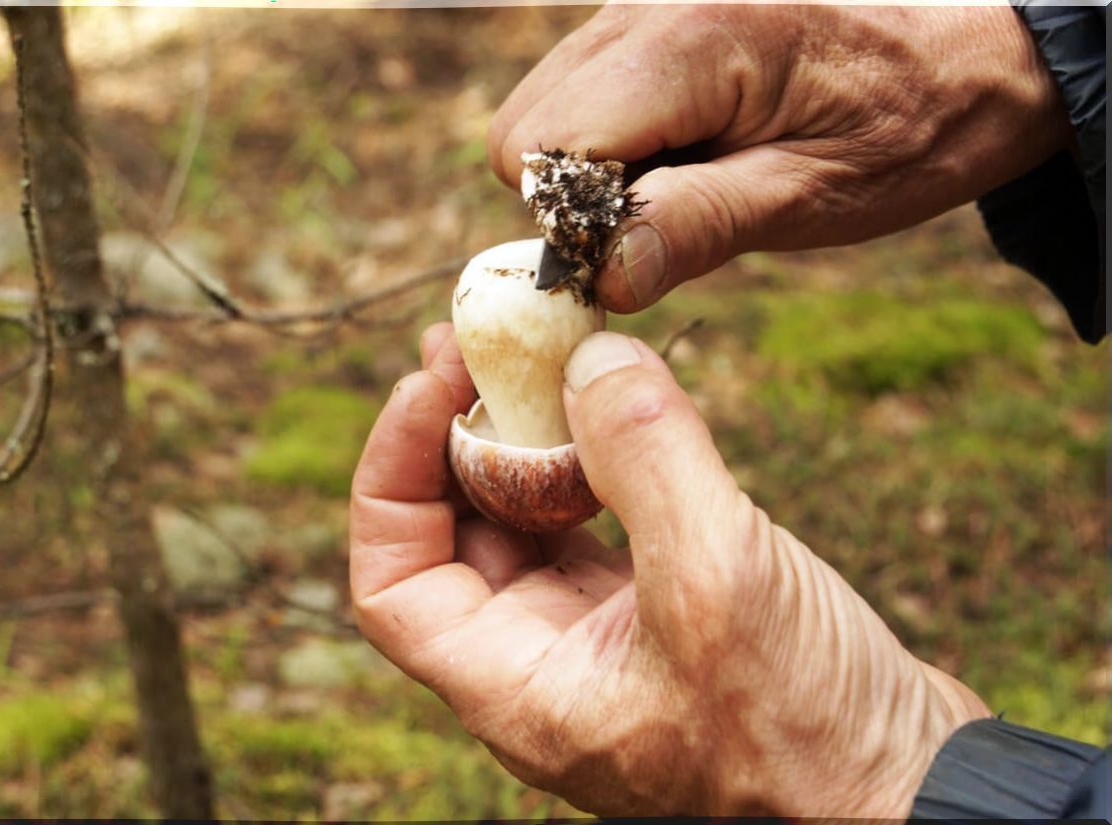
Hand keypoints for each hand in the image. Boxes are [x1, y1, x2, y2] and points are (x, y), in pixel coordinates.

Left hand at [349, 324, 989, 815]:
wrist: (911, 789)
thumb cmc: (810, 733)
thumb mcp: (718, 580)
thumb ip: (645, 456)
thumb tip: (588, 356)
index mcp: (519, 689)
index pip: (394, 583)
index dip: (390, 477)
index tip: (428, 386)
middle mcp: (543, 667)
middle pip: (453, 539)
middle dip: (454, 436)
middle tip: (474, 344)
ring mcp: (600, 640)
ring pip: (526, 526)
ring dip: (525, 442)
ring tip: (542, 357)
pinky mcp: (659, 612)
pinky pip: (597, 524)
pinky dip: (596, 461)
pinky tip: (617, 408)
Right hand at [488, 5, 1069, 312]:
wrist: (970, 54)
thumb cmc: (909, 126)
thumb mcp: (811, 195)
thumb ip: (696, 227)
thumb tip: (597, 279)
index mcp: (693, 39)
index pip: (544, 147)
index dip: (577, 221)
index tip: (645, 250)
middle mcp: (649, 3)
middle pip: (526, 129)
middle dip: (575, 198)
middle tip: (672, 214)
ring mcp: (641, 2)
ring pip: (542, 111)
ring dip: (594, 170)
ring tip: (690, 177)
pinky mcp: (647, 17)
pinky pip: (579, 92)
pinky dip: (612, 140)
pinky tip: (686, 147)